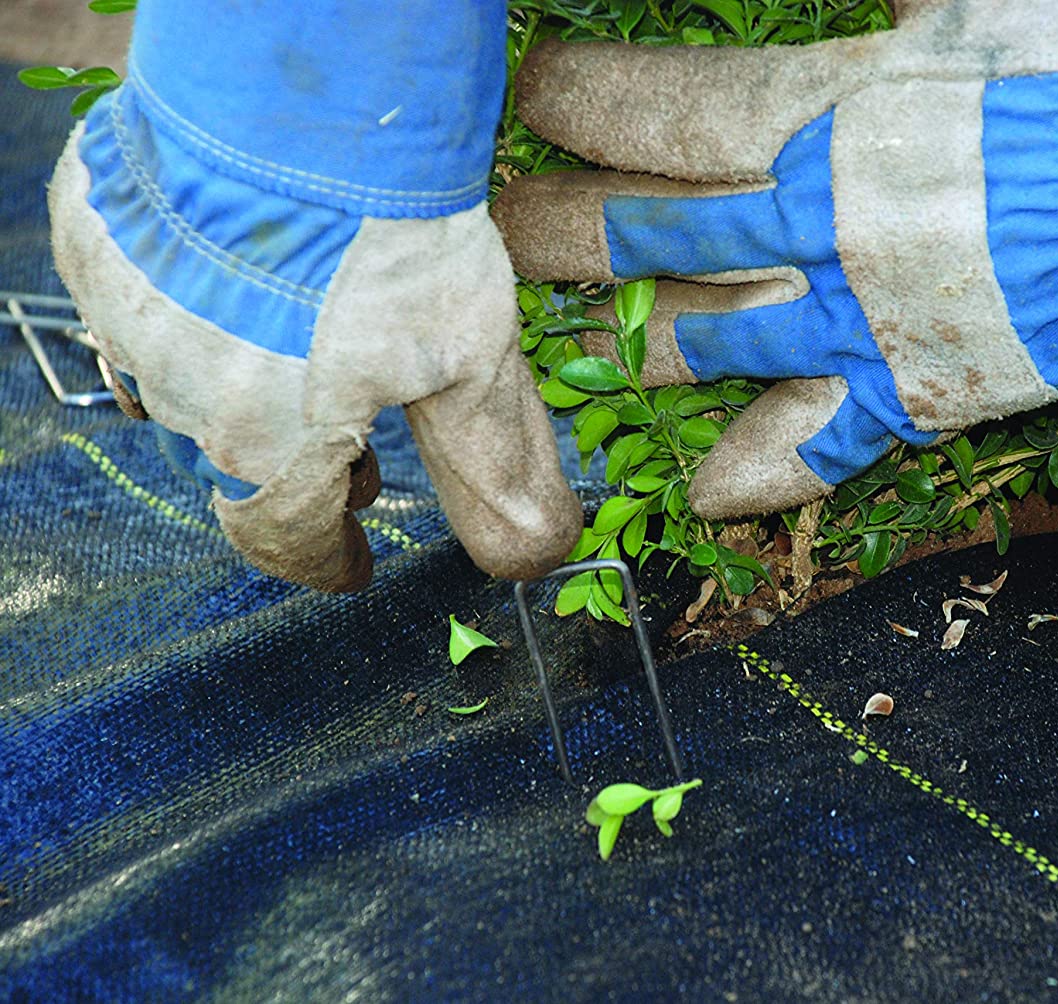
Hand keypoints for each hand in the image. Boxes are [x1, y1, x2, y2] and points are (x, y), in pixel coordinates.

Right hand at [49, 0, 580, 590]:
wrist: (310, 86)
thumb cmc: (393, 229)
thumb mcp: (469, 358)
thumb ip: (492, 466)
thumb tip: (536, 556)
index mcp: (269, 443)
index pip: (286, 538)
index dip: (325, 559)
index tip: (350, 566)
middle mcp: (180, 396)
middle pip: (240, 462)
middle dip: (303, 474)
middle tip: (358, 463)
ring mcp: (125, 314)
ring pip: (186, 383)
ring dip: (250, 394)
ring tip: (313, 367)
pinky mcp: (98, 239)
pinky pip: (142, 302)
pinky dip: (197, 314)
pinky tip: (249, 283)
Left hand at [498, 0, 1057, 518]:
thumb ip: (884, 4)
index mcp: (830, 113)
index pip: (666, 109)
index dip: (586, 102)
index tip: (530, 98)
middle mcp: (821, 223)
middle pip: (652, 230)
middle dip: (557, 227)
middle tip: (486, 227)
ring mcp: (861, 320)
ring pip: (705, 340)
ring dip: (620, 348)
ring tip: (549, 356)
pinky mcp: (916, 392)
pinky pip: (820, 446)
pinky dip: (762, 473)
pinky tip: (697, 494)